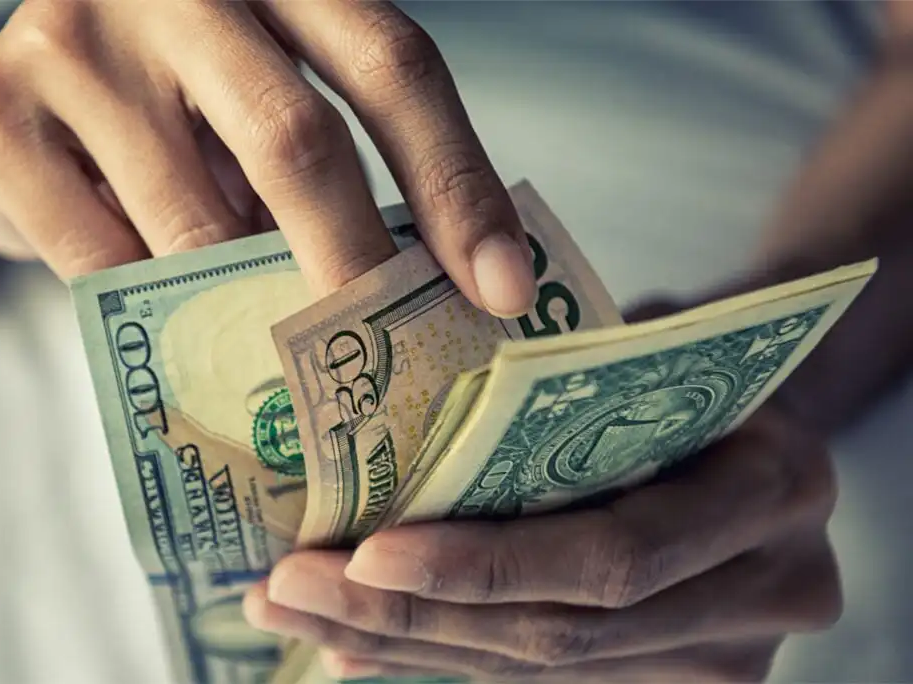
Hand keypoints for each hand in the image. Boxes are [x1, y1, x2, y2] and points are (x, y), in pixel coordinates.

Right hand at [0, 0, 534, 311]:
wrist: (2, 103)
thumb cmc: (168, 116)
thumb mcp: (258, 105)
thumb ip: (329, 160)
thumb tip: (432, 289)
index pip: (394, 66)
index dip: (456, 183)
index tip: (502, 290)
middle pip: (298, 139)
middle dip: (361, 268)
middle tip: (400, 371)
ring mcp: (76, 38)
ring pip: (197, 221)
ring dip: (254, 309)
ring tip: (292, 361)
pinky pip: (105, 265)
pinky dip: (158, 316)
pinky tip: (181, 331)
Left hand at [243, 407, 841, 681]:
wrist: (762, 420)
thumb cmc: (686, 363)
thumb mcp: (641, 348)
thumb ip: (556, 396)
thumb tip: (384, 436)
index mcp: (771, 489)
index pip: (612, 555)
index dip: (484, 567)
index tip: (362, 553)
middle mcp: (767, 590)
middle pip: (562, 633)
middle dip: (411, 618)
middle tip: (289, 590)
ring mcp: (727, 654)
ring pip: (543, 672)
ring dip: (408, 647)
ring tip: (300, 615)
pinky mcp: (675, 680)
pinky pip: (547, 683)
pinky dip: (445, 660)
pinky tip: (358, 648)